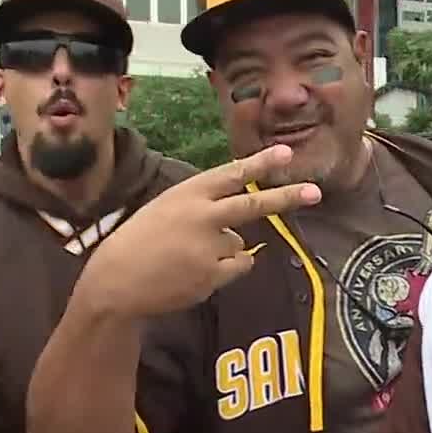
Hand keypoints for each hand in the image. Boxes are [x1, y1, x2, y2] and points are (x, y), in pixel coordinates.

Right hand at [77, 144, 321, 317]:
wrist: (116, 281)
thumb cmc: (140, 240)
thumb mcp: (166, 208)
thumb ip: (202, 206)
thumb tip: (240, 223)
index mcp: (188, 194)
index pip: (231, 174)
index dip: (260, 163)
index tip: (286, 152)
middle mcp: (202, 217)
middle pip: (253, 205)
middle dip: (287, 197)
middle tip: (315, 192)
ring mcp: (209, 248)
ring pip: (240, 243)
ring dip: (226, 249)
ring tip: (190, 256)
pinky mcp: (213, 275)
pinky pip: (239, 266)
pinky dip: (228, 269)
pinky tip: (198, 271)